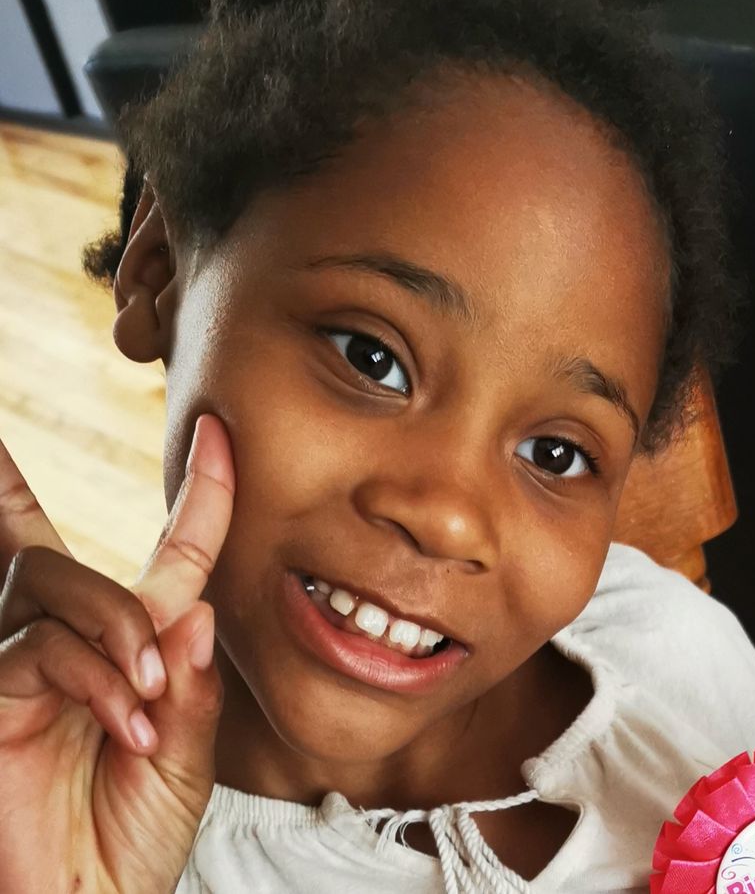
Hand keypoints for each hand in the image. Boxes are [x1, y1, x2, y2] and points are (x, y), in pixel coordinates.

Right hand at [0, 414, 234, 893]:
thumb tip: (196, 608)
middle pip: (53, 550)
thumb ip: (193, 681)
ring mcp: (23, 672)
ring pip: (52, 581)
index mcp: (136, 650)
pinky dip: (96, 676)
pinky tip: (128, 721)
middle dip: (22, 497)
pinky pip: (39, 648)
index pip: (172, 555)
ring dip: (117, 627)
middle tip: (35, 488)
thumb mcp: (188, 753)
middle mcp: (72, 648)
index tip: (220, 430)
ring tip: (149, 691)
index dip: (202, 495)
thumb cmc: (134, 837)